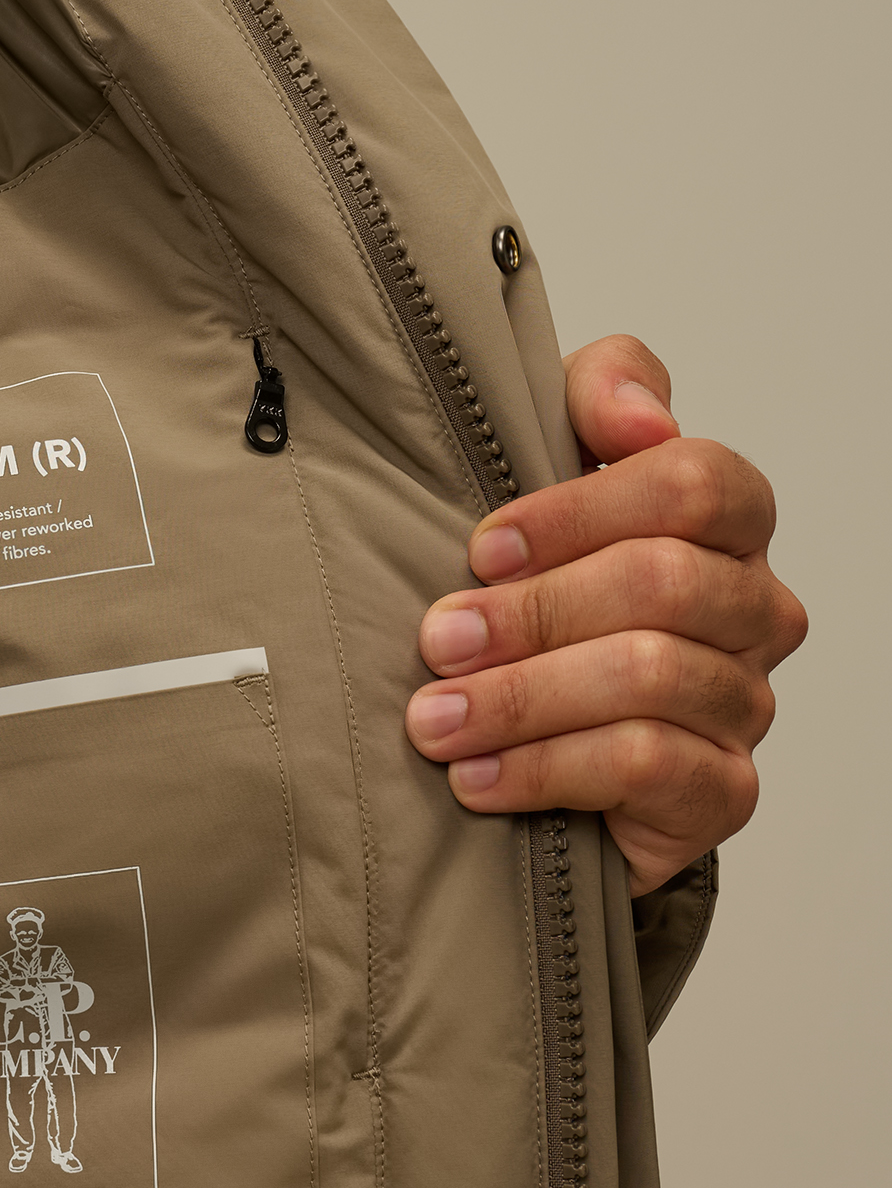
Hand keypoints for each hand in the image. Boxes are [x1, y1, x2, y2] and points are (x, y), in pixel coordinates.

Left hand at [403, 335, 806, 894]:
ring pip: (650, 677)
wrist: (540, 751)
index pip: (692, 483)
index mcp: (728, 523)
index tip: (483, 548)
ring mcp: (744, 703)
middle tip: (439, 640)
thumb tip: (639, 415)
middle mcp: (753, 609)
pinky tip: (477, 778)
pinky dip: (545, 769)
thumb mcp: (549, 472)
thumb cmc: (542, 600)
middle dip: (533, 612)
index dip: (580, 510)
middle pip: (665, 582)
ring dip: (521, 698)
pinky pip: (646, 765)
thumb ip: (599, 395)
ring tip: (435, 720)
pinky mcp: (722, 792)